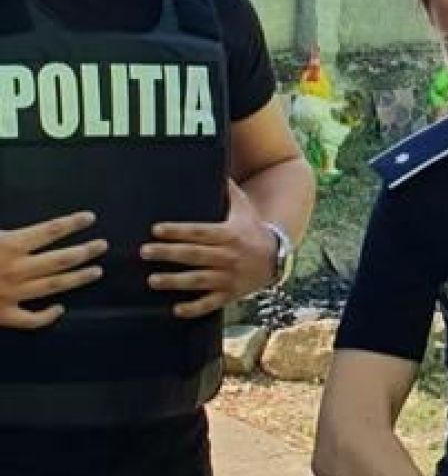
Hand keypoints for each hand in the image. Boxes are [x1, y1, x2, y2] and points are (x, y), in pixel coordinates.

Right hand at [0, 211, 107, 329]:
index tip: (89, 218)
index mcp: (10, 245)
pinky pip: (30, 320)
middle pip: (59, 259)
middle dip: (84, 251)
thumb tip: (27, 227)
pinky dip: (46, 317)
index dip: (72, 223)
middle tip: (102, 245)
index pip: (50, 230)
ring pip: (52, 286)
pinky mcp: (3, 315)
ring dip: (77, 279)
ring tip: (97, 271)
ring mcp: (11, 294)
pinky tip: (60, 310)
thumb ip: (8, 232)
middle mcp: (16, 269)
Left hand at [142, 180, 280, 318]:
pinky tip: (175, 309)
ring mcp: (228, 278)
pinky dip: (193, 308)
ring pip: (198, 280)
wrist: (276, 259)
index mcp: (228, 234)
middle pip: (193, 255)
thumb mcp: (244, 208)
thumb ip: (229, 190)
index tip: (156, 229)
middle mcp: (227, 256)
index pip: (198, 231)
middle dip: (168, 253)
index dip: (177, 230)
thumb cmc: (253, 230)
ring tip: (152, 280)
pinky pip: (210, 304)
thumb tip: (218, 166)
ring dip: (174, 281)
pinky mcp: (229, 295)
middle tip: (144, 252)